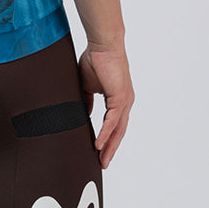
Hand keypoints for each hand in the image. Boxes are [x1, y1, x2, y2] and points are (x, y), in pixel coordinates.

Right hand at [79, 45, 134, 168]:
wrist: (102, 44)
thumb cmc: (96, 59)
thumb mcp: (88, 86)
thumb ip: (87, 101)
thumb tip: (83, 114)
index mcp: (118, 99)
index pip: (114, 125)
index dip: (107, 139)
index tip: (99, 152)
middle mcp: (124, 102)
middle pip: (118, 132)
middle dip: (110, 149)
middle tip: (103, 163)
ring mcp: (124, 101)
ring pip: (117, 129)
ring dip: (109, 146)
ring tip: (102, 160)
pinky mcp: (120, 97)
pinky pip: (112, 121)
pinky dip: (105, 133)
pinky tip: (98, 144)